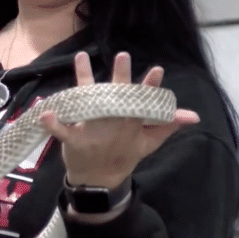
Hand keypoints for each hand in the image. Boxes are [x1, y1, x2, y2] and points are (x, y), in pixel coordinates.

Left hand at [39, 51, 199, 187]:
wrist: (100, 181)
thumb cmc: (124, 155)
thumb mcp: (148, 142)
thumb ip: (168, 126)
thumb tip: (194, 116)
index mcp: (131, 122)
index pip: (142, 102)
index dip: (150, 87)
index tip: (157, 70)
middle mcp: (112, 123)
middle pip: (116, 97)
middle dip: (120, 77)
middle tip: (122, 56)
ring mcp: (93, 130)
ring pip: (88, 101)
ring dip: (84, 79)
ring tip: (81, 57)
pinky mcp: (74, 139)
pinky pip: (62, 130)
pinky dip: (53, 124)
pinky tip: (45, 112)